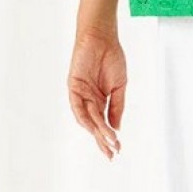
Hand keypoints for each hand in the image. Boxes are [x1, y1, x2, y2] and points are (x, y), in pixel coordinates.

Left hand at [68, 26, 125, 159]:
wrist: (102, 38)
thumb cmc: (112, 58)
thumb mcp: (119, 86)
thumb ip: (116, 107)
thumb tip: (116, 128)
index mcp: (100, 100)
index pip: (104, 123)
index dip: (110, 137)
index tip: (117, 150)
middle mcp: (89, 100)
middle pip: (95, 125)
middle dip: (103, 140)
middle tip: (112, 153)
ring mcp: (81, 94)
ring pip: (88, 118)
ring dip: (98, 131)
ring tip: (109, 141)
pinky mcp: (73, 87)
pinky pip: (77, 106)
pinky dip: (85, 117)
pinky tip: (93, 127)